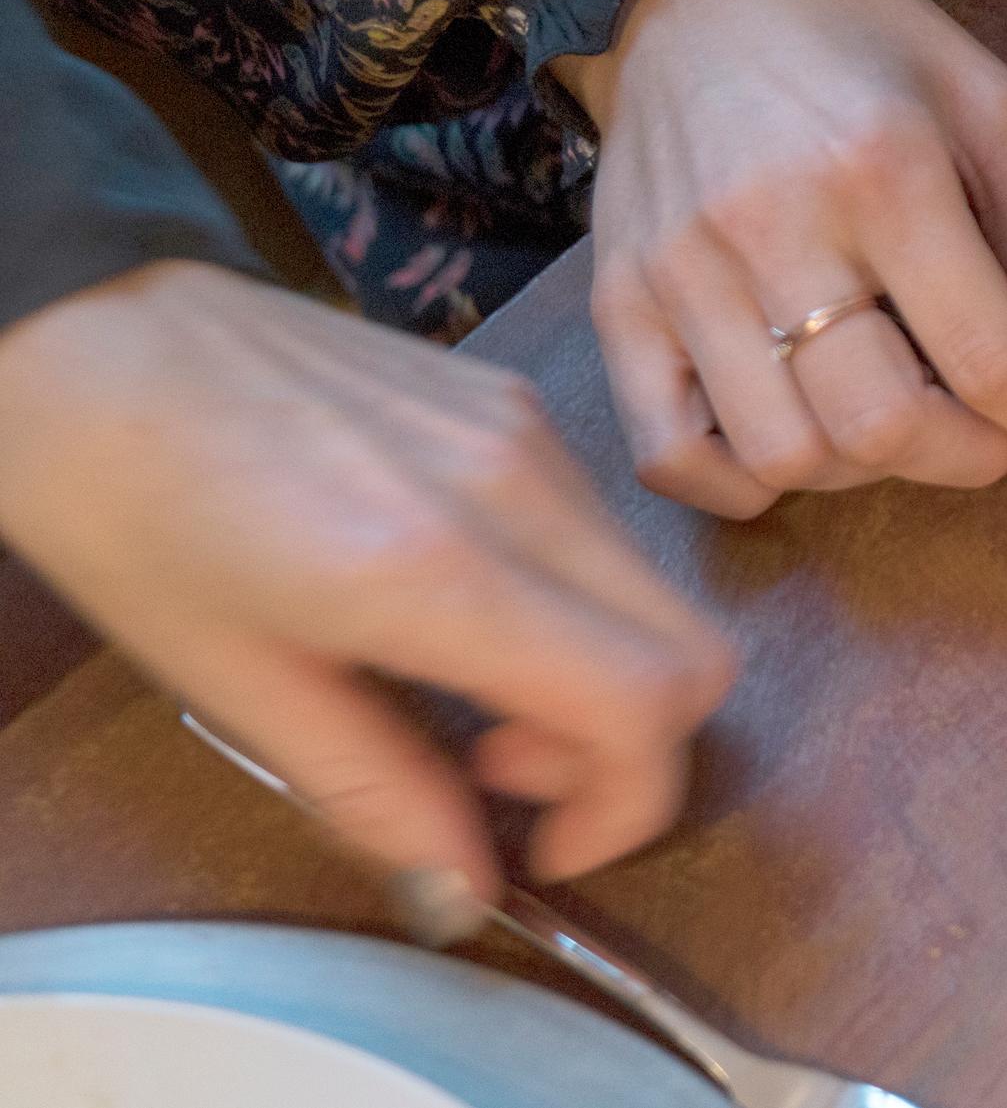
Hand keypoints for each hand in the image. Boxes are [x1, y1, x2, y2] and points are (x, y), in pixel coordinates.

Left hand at [0, 261, 734, 894]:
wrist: (96, 333)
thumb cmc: (127, 511)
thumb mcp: (231, 681)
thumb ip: (374, 792)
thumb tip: (466, 891)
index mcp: (435, 570)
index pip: (645, 701)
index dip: (626, 808)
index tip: (545, 850)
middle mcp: (520, 488)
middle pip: (693, 652)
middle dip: (629, 750)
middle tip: (503, 776)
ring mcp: (532, 433)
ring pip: (655, 595)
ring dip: (600, 678)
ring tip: (465, 695)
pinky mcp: (519, 403)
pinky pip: (602, 534)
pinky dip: (574, 609)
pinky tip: (458, 612)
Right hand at [553, 0, 1006, 520]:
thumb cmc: (852, 37)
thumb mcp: (989, 107)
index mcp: (885, 171)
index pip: (990, 356)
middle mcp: (772, 231)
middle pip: (882, 425)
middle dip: (972, 458)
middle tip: (1001, 427)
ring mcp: (679, 276)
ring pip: (786, 455)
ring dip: (869, 470)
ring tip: (900, 408)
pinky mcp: (616, 305)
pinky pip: (670, 457)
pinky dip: (748, 483)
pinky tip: (803, 435)